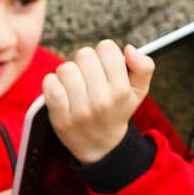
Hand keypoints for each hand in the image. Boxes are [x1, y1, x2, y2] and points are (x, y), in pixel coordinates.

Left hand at [41, 40, 155, 164]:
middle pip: (84, 55)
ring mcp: (79, 110)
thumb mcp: (138, 91)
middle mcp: (101, 100)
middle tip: (89, 77)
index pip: (106, 48)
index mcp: (121, 90)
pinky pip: (50, 84)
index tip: (104, 68)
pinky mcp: (60, 117)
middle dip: (85, 62)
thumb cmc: (117, 110)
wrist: (101, 146)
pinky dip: (52, 82)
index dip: (104, 54)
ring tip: (76, 85)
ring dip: (68, 73)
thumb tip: (129, 49)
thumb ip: (143, 67)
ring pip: (66, 68)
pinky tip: (61, 91)